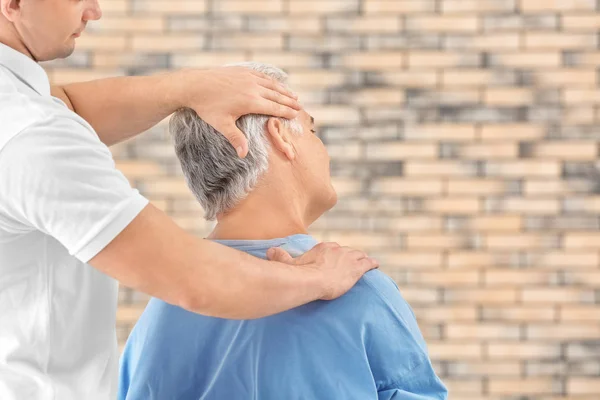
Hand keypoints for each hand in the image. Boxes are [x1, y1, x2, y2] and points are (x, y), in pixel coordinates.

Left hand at [179, 67, 301, 157]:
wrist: (195, 85)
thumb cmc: (208, 107)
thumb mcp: (222, 125)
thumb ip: (236, 139)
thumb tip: (244, 155)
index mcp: (251, 102)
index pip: (274, 108)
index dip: (287, 111)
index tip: (296, 114)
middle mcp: (253, 88)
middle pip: (277, 96)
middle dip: (290, 101)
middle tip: (300, 106)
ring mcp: (248, 77)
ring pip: (272, 85)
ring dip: (284, 91)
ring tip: (294, 95)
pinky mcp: (243, 71)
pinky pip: (262, 76)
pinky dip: (272, 81)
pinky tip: (276, 83)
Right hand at [267, 242, 378, 300]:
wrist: (312, 281)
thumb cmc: (300, 274)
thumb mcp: (289, 264)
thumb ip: (281, 257)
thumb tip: (269, 251)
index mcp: (323, 248)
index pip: (332, 249)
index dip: (335, 254)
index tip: (335, 260)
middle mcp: (337, 250)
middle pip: (347, 251)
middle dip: (350, 256)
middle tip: (352, 262)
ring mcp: (348, 259)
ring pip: (358, 256)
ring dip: (362, 259)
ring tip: (366, 263)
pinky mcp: (356, 269)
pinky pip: (367, 264)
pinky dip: (372, 264)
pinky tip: (376, 266)